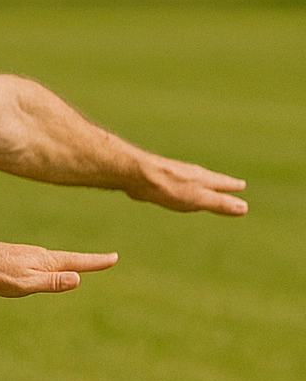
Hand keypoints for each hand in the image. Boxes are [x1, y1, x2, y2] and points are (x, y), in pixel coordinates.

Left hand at [0, 244, 118, 297]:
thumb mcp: (25, 283)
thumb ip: (51, 282)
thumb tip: (78, 278)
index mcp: (45, 261)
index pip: (77, 262)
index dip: (96, 261)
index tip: (114, 257)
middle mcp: (39, 255)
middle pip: (69, 259)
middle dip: (88, 260)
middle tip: (106, 260)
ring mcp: (27, 255)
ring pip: (53, 260)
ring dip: (71, 262)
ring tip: (84, 263)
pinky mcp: (15, 257)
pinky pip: (40, 262)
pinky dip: (52, 264)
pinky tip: (44, 267)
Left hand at [128, 153, 247, 215]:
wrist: (136, 174)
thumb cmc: (168, 187)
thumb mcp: (198, 199)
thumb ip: (219, 203)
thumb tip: (244, 207)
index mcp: (202, 179)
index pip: (222, 183)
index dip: (232, 186)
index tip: (241, 185)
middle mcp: (191, 173)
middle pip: (210, 179)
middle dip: (220, 183)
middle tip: (230, 184)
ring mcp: (175, 173)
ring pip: (193, 179)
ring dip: (203, 183)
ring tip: (206, 185)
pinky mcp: (160, 177)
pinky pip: (177, 181)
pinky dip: (184, 184)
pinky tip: (177, 187)